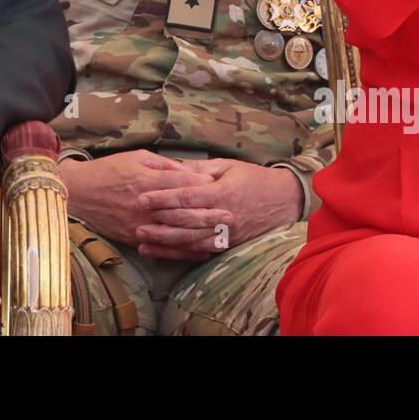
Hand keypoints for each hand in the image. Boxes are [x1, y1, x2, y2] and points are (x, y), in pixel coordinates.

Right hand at [59, 149, 223, 250]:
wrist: (78, 193)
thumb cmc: (107, 170)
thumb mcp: (135, 158)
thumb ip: (162, 165)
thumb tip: (186, 170)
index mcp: (147, 182)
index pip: (181, 186)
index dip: (203, 188)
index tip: (222, 189)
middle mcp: (145, 206)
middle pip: (183, 212)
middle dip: (209, 214)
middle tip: (230, 216)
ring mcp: (140, 225)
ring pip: (176, 234)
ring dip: (200, 236)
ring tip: (222, 237)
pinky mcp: (134, 238)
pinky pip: (162, 248)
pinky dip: (182, 252)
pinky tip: (199, 252)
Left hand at [135, 158, 302, 259]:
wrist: (283, 201)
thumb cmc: (253, 178)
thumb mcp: (227, 165)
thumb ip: (199, 168)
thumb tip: (173, 166)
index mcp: (221, 192)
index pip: (186, 197)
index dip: (163, 197)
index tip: (142, 197)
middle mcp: (222, 216)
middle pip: (185, 221)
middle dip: (158, 221)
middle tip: (135, 219)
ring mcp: (225, 234)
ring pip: (190, 241)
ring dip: (164, 242)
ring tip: (142, 239)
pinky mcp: (227, 246)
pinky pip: (199, 252)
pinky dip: (179, 253)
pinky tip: (161, 252)